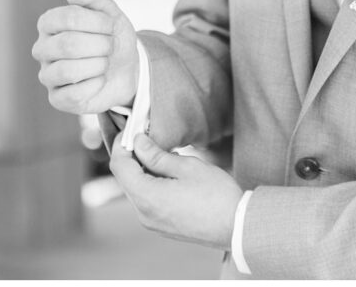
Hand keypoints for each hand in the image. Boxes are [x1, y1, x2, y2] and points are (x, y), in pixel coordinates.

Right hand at [33, 0, 138, 113]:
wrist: (128, 68)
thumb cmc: (112, 36)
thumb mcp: (108, 12)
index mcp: (49, 23)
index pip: (69, 17)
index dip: (98, 22)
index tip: (111, 25)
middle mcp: (42, 49)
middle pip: (68, 45)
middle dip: (100, 45)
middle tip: (111, 46)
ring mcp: (47, 75)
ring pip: (66, 70)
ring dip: (98, 65)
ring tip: (105, 62)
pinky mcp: (57, 99)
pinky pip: (72, 94)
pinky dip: (95, 85)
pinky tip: (100, 80)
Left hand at [110, 133, 243, 250]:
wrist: (236, 226)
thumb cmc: (216, 195)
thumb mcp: (187, 167)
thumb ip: (157, 155)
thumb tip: (138, 142)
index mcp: (147, 197)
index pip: (119, 166)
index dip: (121, 145)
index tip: (131, 129)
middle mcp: (143, 213)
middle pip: (126, 179)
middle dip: (133, 156)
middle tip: (149, 137)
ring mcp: (151, 222)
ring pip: (137, 190)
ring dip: (144, 170)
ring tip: (165, 155)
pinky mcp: (161, 226)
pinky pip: (147, 201)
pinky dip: (152, 184)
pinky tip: (171, 174)